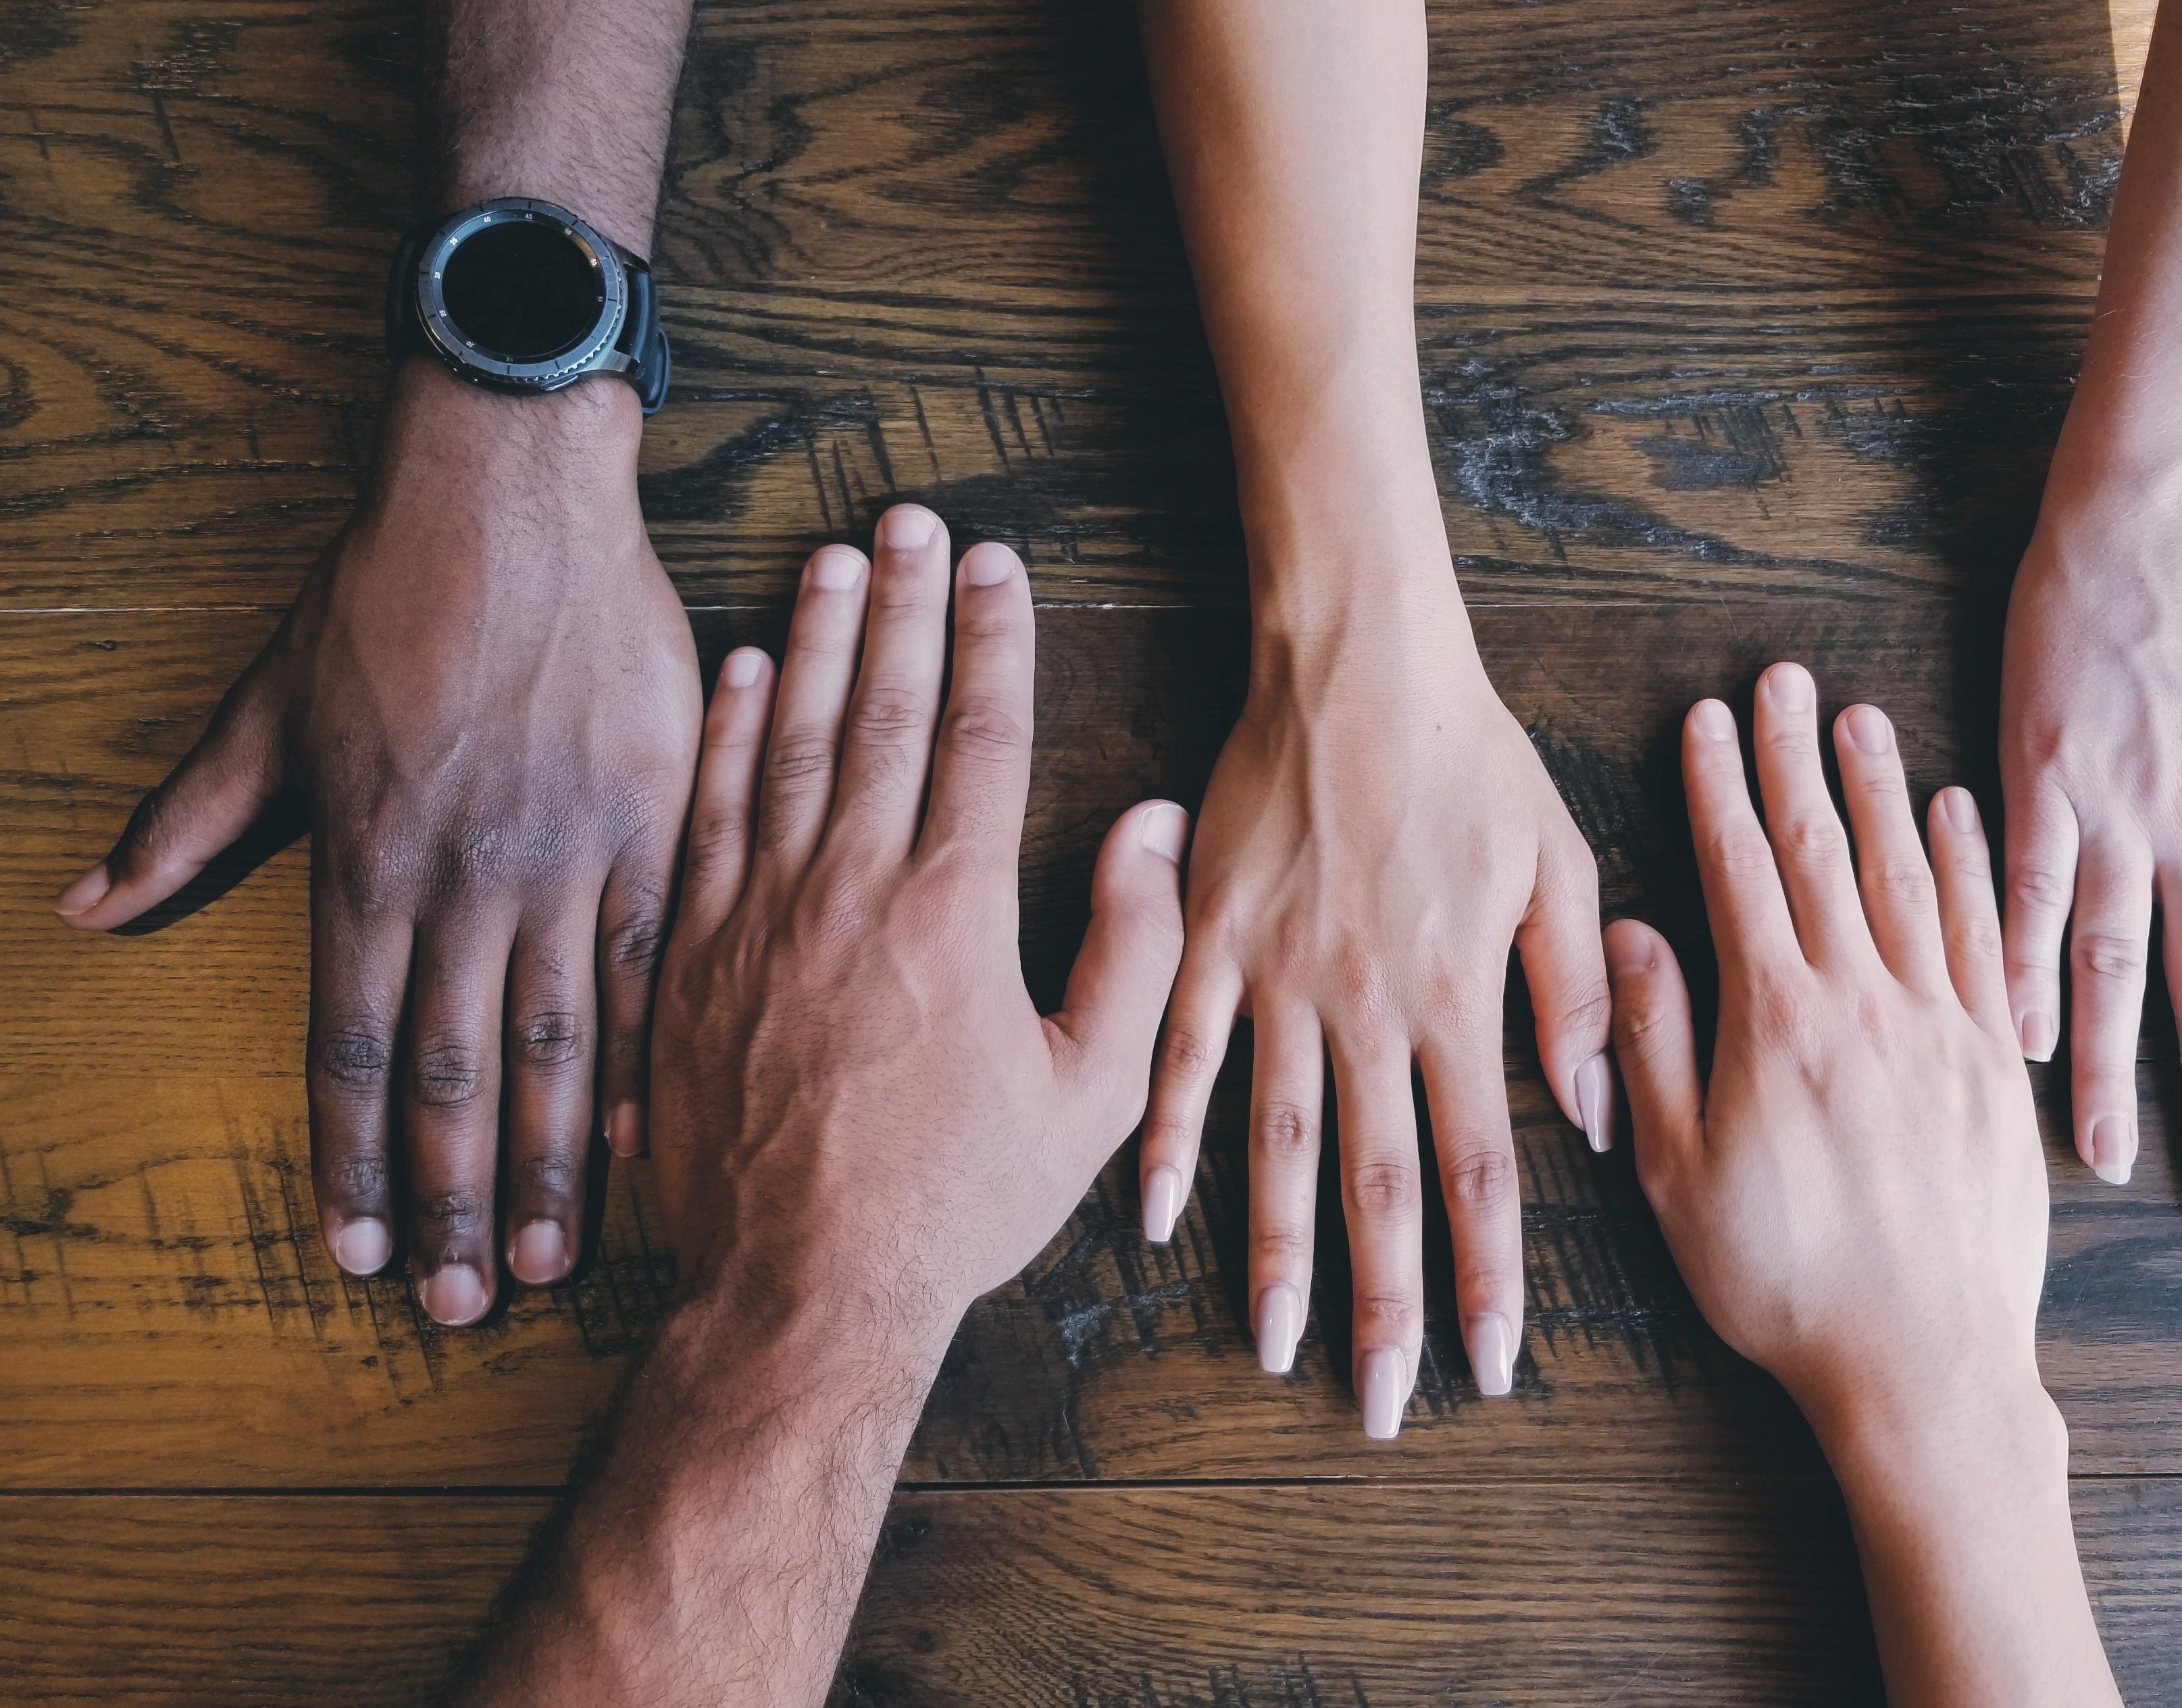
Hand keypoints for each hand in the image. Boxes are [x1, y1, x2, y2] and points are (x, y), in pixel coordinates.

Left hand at [52, 364, 699, 1321]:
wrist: (511, 496)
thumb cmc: (382, 594)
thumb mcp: (264, 706)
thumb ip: (188, 819)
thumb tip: (84, 908)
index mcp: (368, 860)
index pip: (350, 1048)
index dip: (350, 1164)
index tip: (355, 1256)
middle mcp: (467, 878)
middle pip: (455, 1072)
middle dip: (451, 1201)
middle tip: (464, 1305)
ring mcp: (569, 854)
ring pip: (562, 1039)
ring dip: (551, 1159)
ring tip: (551, 1255)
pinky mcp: (653, 821)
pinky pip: (657, 961)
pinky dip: (651, 1054)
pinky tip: (649, 1136)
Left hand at [448, 510, 1185, 1707]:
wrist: (798, 1290)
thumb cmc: (956, 1201)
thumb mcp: (1088, 1094)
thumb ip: (1132, 949)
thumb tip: (1150, 826)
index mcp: (953, 913)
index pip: (977, 737)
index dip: (992, 639)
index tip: (997, 564)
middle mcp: (849, 889)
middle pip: (879, 712)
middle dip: (902, 605)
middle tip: (911, 521)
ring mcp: (757, 915)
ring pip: (787, 742)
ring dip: (813, 641)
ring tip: (832, 559)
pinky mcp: (688, 955)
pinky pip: (706, 814)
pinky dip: (724, 735)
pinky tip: (739, 672)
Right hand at [1136, 595, 1609, 1437]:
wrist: (1358, 659)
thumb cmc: (1471, 756)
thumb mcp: (1558, 863)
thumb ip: (1574, 994)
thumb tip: (1595, 1116)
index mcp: (1458, 996)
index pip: (1482, 1169)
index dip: (1489, 1276)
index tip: (1492, 1364)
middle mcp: (1368, 1007)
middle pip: (1378, 1184)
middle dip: (1385, 1305)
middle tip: (1382, 1405)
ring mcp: (1280, 978)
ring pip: (1277, 1143)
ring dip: (1276, 1254)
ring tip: (1272, 1345)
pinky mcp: (1212, 940)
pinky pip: (1183, 1056)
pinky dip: (1166, 1139)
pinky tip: (1155, 1217)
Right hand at [1605, 663, 2041, 1426]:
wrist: (1925, 1365)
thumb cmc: (1783, 1282)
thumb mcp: (1675, 1174)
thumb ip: (1650, 1045)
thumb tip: (1629, 934)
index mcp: (1777, 1024)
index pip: (1741, 873)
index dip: (1719, 787)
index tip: (1708, 718)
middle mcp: (1866, 1005)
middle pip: (1824, 853)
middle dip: (1796, 759)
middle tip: (1786, 679)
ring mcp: (1942, 1029)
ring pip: (1908, 879)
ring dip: (1881, 791)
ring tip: (1861, 718)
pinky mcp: (1996, 1066)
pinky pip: (1985, 939)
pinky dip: (1970, 867)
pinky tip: (1957, 816)